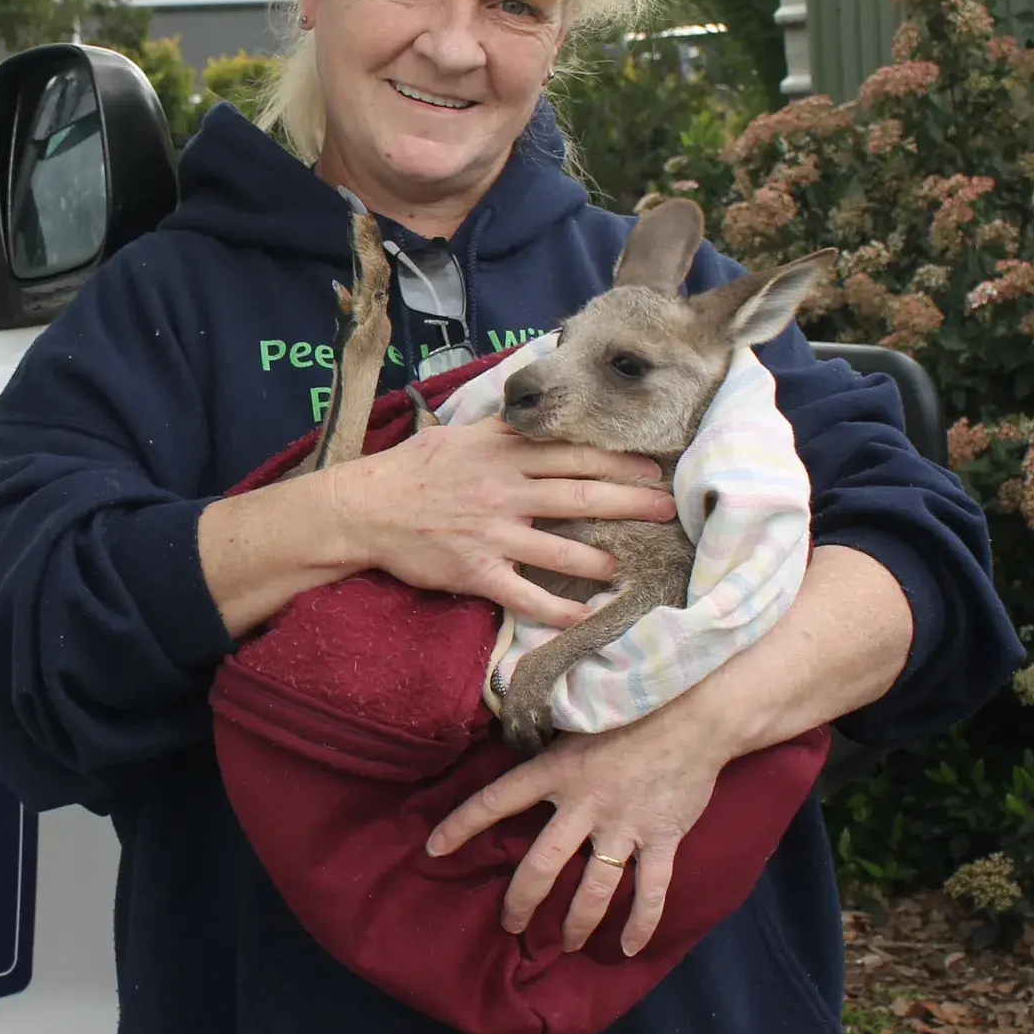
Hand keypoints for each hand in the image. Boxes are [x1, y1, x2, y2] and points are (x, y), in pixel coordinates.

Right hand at [327, 417, 675, 626]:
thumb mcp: (459, 434)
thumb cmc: (412, 469)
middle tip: (669, 511)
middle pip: (582, 496)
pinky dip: (558, 609)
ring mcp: (492, 533)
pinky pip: (525, 594)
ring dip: (603, 559)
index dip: (620, 461)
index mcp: (503, 452)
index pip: (575, 454)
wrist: (364, 508)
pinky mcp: (476, 571)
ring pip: (562, 549)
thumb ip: (503, 431)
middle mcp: (505, 490)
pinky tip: (586, 616)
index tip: (655, 468)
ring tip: (632, 566)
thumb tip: (536, 417)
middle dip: (632, 503)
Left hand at [425, 701, 727, 954]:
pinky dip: (640, 923)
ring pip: (593, 889)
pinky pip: (651, 891)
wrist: (695, 711)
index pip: (496, 800)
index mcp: (556, 770)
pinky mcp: (662, 837)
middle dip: (522, 903)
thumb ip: (547, 747)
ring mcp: (624, 825)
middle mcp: (584, 803)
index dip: (460, 826)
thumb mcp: (575, 720)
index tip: (433, 851)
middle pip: (541, 866)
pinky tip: (628, 949)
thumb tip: (512, 748)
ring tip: (567, 944)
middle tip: (512, 926)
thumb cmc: (631, 709)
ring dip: (577, 923)